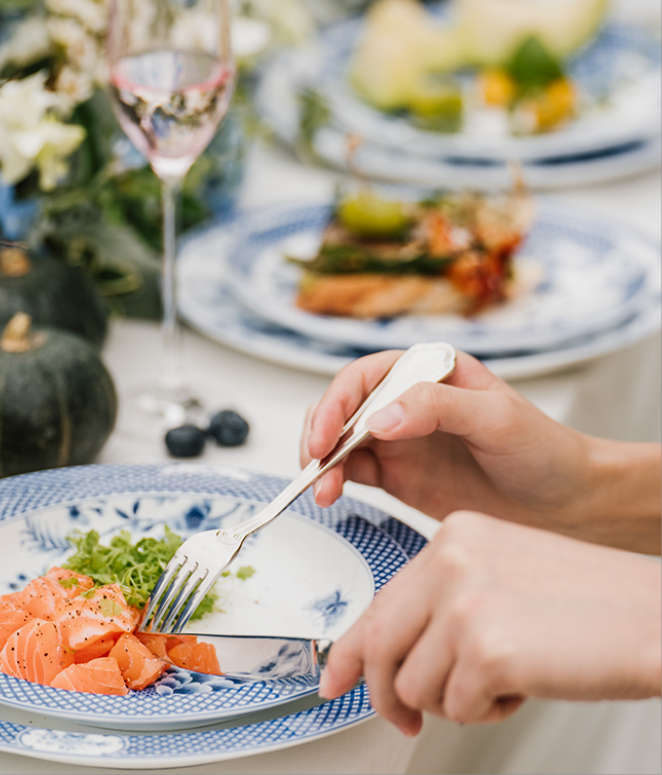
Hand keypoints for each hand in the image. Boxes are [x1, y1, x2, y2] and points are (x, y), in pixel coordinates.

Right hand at [301, 350, 660, 552]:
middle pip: (343, 406)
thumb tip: (378, 419)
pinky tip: (330, 493)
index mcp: (429, 372)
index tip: (328, 434)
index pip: (367, 376)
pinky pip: (351, 471)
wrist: (562, 505)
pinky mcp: (395, 474)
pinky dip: (333, 480)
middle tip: (315, 460)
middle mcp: (406, 401)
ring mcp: (398, 439)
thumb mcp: (496, 417)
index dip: (339, 401)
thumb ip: (437, 408)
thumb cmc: (541, 450)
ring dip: (321, 461)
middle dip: (321, 431)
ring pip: (339, 440)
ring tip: (321, 490)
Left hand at [318, 511, 661, 733]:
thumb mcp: (499, 582)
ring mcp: (465, 599)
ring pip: (415, 684)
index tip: (336, 674)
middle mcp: (451, 558)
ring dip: (452, 703)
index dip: (352, 647)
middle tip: (403, 718)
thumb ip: (439, 607)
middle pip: (381, 643)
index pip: (381, 599)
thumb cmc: (588, 605)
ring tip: (500, 683)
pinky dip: (486, 713)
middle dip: (385, 694)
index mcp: (453, 536)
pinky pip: (456, 707)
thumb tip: (385, 655)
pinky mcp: (486, 646)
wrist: (654, 615)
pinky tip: (522, 688)